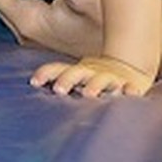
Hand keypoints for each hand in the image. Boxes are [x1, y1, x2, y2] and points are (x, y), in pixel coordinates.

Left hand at [32, 54, 153, 97]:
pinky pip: (130, 88)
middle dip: (68, 80)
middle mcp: (93, 73)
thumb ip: (58, 77)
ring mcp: (111, 79)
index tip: (34, 82)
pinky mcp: (129, 85)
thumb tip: (31, 83)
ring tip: (89, 93)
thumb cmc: (94, 76)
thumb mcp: (77, 75)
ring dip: (95, 86)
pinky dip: (130, 90)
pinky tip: (129, 93)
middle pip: (78, 73)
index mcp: (78, 71)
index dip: (46, 74)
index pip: (58, 69)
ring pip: (103, 80)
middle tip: (59, 89)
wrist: (127, 67)